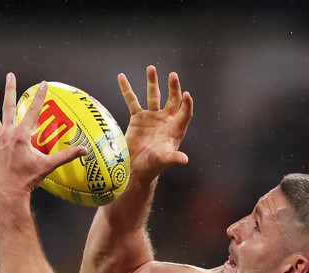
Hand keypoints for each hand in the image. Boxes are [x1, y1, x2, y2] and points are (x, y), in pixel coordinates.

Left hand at [0, 73, 86, 205]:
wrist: (8, 192)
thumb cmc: (28, 180)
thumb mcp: (48, 166)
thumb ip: (66, 156)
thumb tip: (84, 151)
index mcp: (21, 136)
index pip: (33, 111)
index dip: (40, 96)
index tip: (43, 84)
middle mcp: (7, 134)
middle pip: (7, 106)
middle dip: (9, 88)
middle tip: (10, 76)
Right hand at [118, 65, 192, 181]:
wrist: (136, 169)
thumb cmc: (153, 167)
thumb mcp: (163, 161)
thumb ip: (173, 158)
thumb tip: (184, 159)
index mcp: (175, 129)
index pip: (184, 113)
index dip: (186, 105)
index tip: (186, 95)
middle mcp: (165, 120)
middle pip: (172, 100)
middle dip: (173, 87)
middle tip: (173, 76)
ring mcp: (151, 117)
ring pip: (154, 95)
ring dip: (152, 82)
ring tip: (151, 68)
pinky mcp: (137, 117)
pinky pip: (132, 100)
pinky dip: (127, 89)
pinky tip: (122, 77)